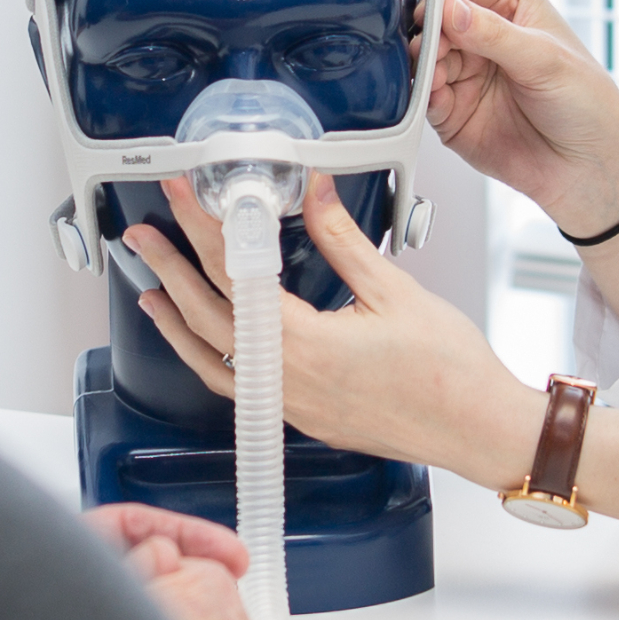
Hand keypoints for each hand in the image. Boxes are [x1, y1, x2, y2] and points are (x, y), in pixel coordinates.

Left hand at [122, 175, 545, 492]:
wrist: (476, 430)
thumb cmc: (448, 371)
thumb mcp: (393, 289)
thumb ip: (342, 238)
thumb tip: (313, 189)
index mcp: (305, 343)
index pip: (234, 274)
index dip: (201, 228)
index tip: (179, 196)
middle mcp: (286, 380)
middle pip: (207, 317)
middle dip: (169, 269)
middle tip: (142, 233)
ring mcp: (289, 404)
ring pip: (211, 360)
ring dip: (176, 320)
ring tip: (149, 287)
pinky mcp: (300, 417)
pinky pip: (234, 386)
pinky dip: (206, 358)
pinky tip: (202, 341)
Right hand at [421, 0, 618, 239]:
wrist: (589, 170)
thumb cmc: (587, 105)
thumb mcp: (545, 60)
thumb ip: (493, 34)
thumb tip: (448, 8)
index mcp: (510, 3)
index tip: (433, 11)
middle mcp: (481, 33)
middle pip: (434, 21)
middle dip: (427, 33)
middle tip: (426, 47)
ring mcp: (464, 71)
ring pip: (423, 59)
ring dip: (421, 66)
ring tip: (434, 76)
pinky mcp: (450, 110)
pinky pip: (423, 98)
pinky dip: (421, 97)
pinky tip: (434, 98)